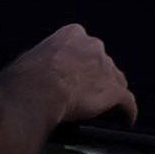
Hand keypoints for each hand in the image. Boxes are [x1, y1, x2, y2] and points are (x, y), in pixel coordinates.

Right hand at [0, 24, 134, 136]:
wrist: (39, 91)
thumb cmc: (27, 77)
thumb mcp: (31, 57)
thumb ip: (45, 60)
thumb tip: (40, 70)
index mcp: (73, 35)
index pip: (84, 47)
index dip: (80, 63)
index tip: (74, 74)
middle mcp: (94, 46)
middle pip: (102, 63)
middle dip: (96, 76)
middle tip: (84, 93)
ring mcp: (106, 68)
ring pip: (116, 80)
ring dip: (111, 92)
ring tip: (106, 108)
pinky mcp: (114, 91)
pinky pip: (127, 101)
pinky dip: (127, 110)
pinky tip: (127, 118)